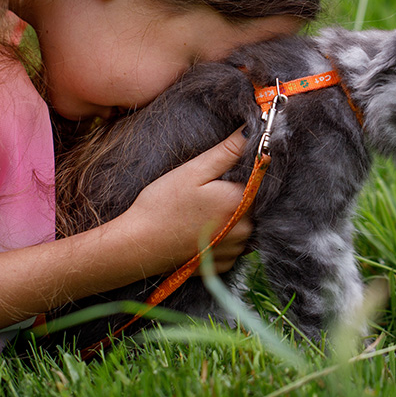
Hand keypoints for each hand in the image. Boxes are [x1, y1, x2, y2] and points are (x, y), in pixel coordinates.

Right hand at [113, 128, 253, 276]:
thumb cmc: (162, 205)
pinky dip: (222, 236)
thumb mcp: (193, 171)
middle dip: (234, 194)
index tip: (218, 173)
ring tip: (200, 211)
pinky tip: (200, 229)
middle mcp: (245, 229)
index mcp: (240, 202)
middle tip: (204, 192)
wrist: (138, 246)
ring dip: (230, 216)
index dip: (239, 172)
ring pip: (243, 224)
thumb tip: (253, 131)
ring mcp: (235, 250)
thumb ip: (227, 151)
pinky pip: (232, 244)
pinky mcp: (223, 265)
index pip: (257, 179)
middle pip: (251, 203)